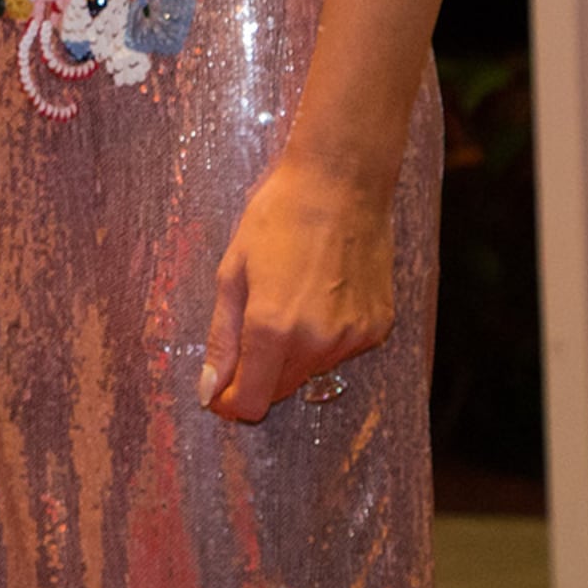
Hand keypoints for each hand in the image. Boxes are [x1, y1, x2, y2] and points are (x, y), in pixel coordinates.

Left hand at [200, 158, 394, 422]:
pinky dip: (322, 339)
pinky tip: (317, 297)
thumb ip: (222, 338)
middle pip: (280, 390)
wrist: (341, 185)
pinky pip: (340, 351)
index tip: (217, 389)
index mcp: (274, 328)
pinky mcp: (378, 328)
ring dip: (290, 355)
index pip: (252, 401)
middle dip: (256, 376)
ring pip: (310, 371)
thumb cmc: (276, 218)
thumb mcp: (233, 273)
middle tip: (245, 334)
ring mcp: (353, 337)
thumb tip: (209, 390)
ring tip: (285, 298)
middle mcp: (318, 342)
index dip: (230, 402)